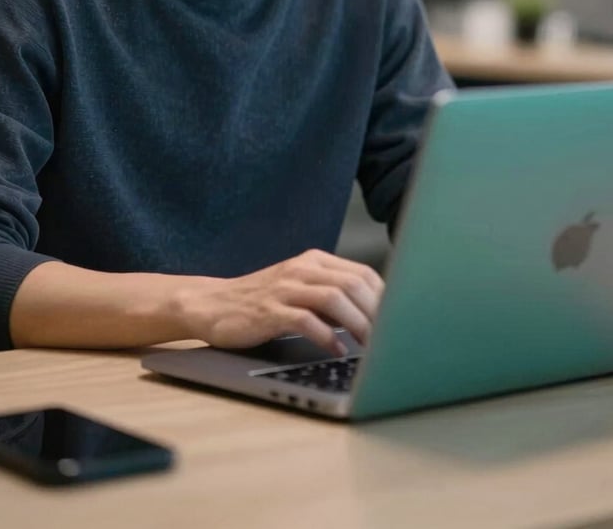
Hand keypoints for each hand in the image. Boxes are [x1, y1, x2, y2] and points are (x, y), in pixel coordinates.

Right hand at [181, 249, 383, 356]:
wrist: (213, 304)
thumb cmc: (262, 301)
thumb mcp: (300, 289)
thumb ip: (331, 295)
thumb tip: (374, 316)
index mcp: (314, 261)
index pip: (362, 273)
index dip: (385, 297)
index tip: (399, 320)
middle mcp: (302, 269)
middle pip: (353, 284)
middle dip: (377, 312)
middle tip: (391, 338)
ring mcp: (285, 288)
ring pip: (334, 298)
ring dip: (358, 324)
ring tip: (370, 346)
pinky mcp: (269, 310)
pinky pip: (305, 320)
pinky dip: (326, 337)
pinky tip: (336, 351)